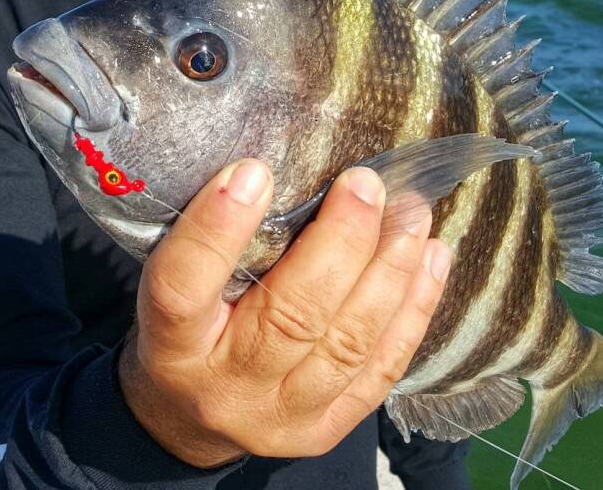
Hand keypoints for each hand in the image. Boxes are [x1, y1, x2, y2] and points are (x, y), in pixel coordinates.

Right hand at [119, 159, 451, 466]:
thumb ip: (214, 247)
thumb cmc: (185, 333)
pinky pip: (380, 371)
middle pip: (290, 318)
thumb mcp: (176, 289)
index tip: (254, 172)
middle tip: (366, 184)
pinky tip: (431, 259)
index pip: (183, 289)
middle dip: (341, 243)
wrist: (186, 421)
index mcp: (171, 347)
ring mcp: (281, 419)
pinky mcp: (324, 432)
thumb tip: (283, 172)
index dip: (217, 231)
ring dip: (390, 271)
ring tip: (411, 215)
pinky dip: (413, 310)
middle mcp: (225, 389)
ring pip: (347, 345)